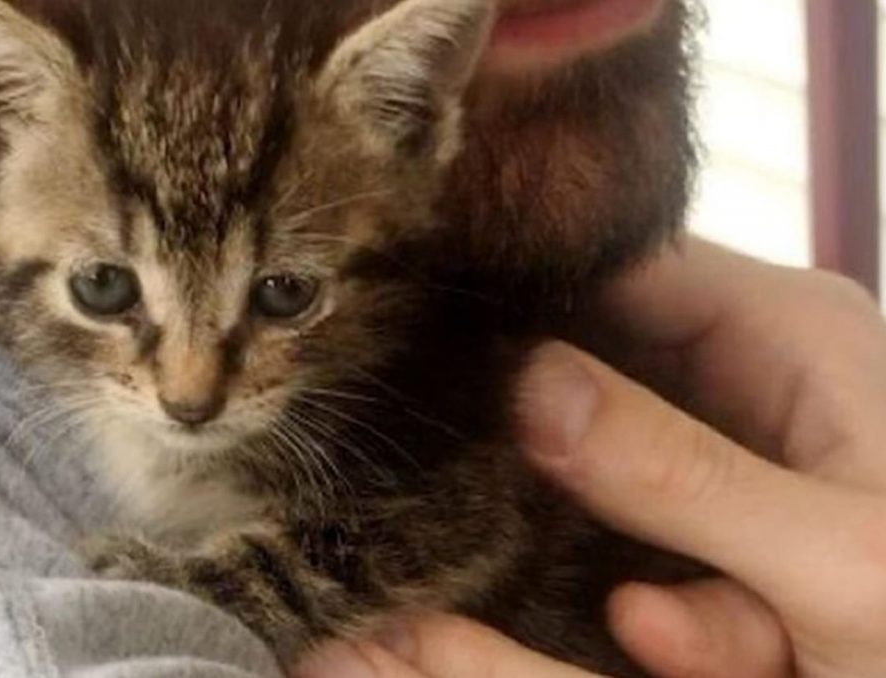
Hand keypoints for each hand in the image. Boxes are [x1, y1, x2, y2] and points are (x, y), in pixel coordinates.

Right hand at [296, 240, 885, 677]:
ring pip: (591, 443)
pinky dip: (624, 576)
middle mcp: (749, 364)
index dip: (527, 283)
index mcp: (792, 325)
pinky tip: (653, 621)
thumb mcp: (830, 558)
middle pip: (592, 349)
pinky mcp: (697, 504)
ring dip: (591, 524)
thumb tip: (529, 387)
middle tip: (475, 463)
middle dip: (543, 421)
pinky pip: (617, 513)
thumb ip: (679, 475)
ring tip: (633, 589)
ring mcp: (717, 436)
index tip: (439, 330)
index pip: (624, 259)